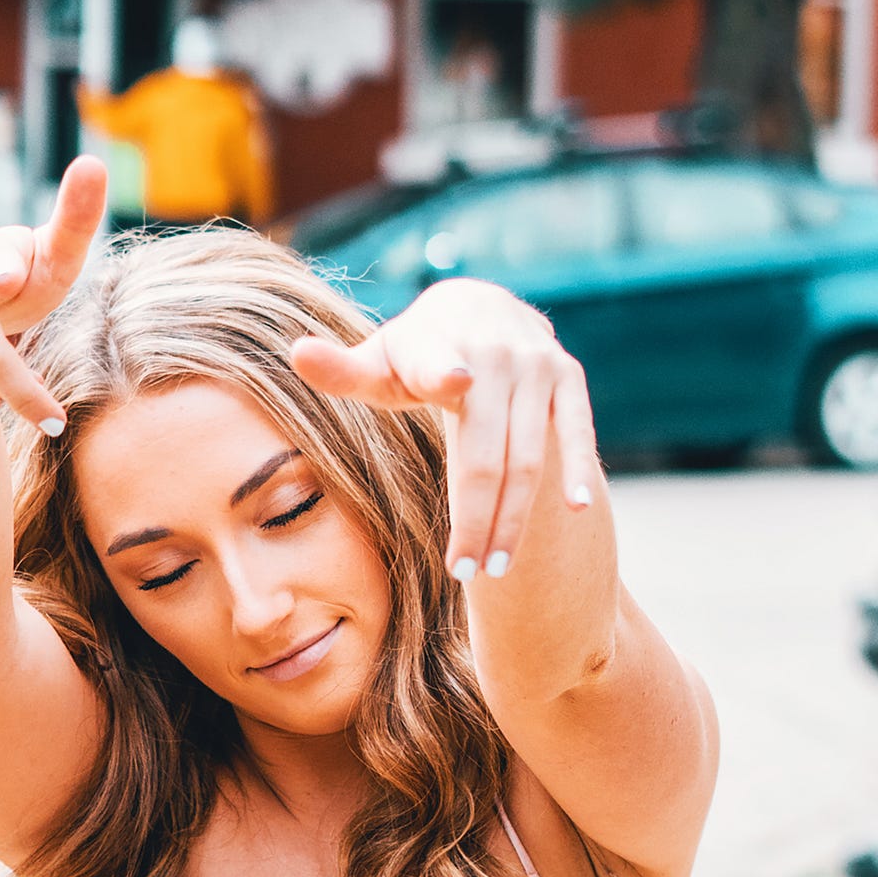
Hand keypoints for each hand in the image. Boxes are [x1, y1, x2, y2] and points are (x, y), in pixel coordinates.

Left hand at [290, 279, 599, 577]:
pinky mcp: (568, 376)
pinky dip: (579, 467)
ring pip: (527, 456)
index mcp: (438, 343)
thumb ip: (343, 371)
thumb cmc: (417, 352)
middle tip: (464, 571)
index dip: (443, 371)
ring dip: (515, 517)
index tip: (454, 380)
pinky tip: (581, 508)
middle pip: (486, 451)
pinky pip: (577, 429)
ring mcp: (537, 364)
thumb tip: (297, 353)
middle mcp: (494, 352)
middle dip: (477, 517)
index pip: (437, 365)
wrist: (481, 306)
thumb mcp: (380, 361)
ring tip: (496, 566)